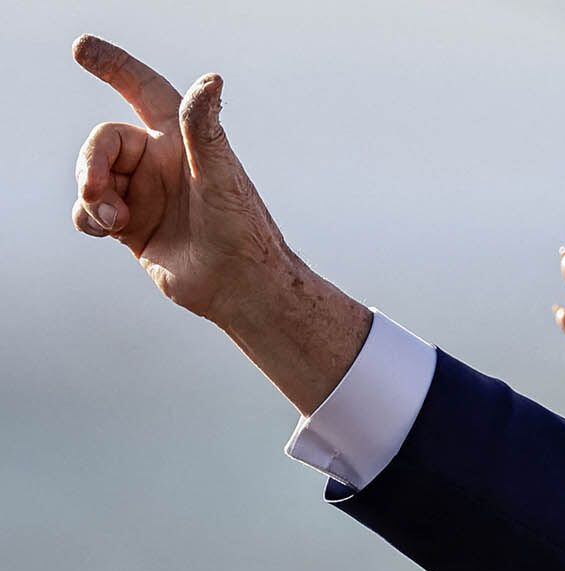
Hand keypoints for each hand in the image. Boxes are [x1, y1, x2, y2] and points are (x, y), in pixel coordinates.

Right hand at [70, 35, 369, 412]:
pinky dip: (88, 217)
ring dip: (91, 194)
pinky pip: (88, 210)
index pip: (143, 90)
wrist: (241, 287)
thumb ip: (204, 128)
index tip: (81, 49)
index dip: (115, 67)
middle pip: (103, 141)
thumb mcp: (221, 174)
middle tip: (97, 192)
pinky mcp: (131, 225)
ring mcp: (144, 193)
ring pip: (90, 176)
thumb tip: (211, 80)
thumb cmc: (242, 229)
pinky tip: (109, 231)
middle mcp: (160, 162)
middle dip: (90, 162)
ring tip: (115, 221)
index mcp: (182, 141)